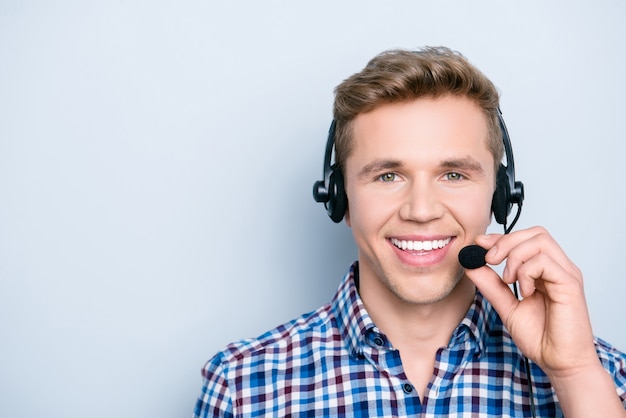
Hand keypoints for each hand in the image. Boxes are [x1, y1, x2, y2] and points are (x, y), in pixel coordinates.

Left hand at [464, 226, 597, 377]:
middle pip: (534, 232)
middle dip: (505, 241)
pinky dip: (526, 271)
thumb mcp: (506, 306)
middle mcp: (557, 268)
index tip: (479, 244)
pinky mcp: (570, 283)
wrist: (559, 363)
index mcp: (544, 271)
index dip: (500, 238)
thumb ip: (490, 285)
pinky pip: (544, 261)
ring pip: (539, 240)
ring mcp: (565, 273)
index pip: (525, 239)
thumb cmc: (540, 337)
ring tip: (508, 280)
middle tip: (489, 260)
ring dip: (515, 256)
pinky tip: (524, 292)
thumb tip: (471, 264)